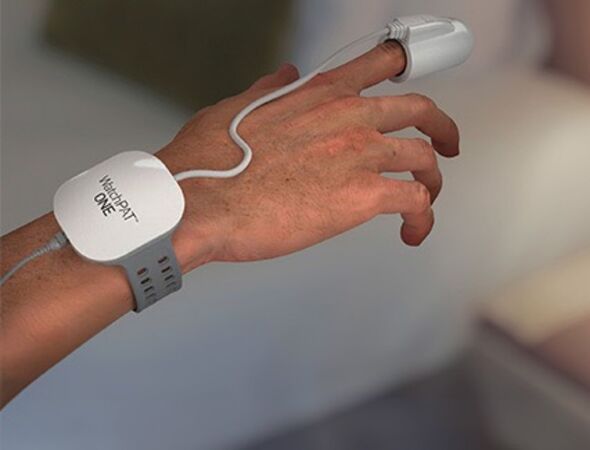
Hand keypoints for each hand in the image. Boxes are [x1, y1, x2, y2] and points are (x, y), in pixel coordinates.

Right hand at [157, 41, 459, 271]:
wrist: (200, 203)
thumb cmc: (208, 163)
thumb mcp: (235, 109)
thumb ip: (268, 89)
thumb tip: (284, 73)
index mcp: (319, 93)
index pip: (381, 63)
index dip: (408, 69)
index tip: (417, 82)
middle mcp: (348, 117)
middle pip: (421, 112)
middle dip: (442, 129)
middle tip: (447, 145)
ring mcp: (360, 154)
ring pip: (425, 161)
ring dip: (432, 181)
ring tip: (425, 200)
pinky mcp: (362, 196)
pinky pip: (416, 203)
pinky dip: (423, 219)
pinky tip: (413, 233)